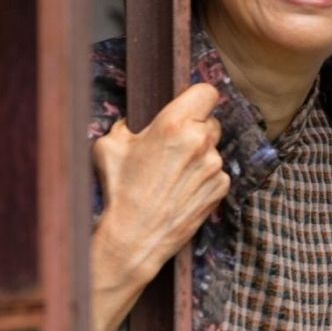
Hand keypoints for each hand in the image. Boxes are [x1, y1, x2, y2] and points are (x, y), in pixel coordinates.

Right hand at [90, 83, 229, 330]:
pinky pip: (216, 172)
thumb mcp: (110, 147)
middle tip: (173, 146)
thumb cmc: (119, 191)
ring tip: (172, 175)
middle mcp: (201, 141)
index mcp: (175, 124)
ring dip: (198, 156)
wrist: (133, 238)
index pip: (207, 92)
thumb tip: (133, 124)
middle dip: (195, 129)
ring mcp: (214, 166)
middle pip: (210, 121)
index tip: (187, 107)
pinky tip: (181, 190)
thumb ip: (128, 126)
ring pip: (213, 148)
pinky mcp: (221, 188)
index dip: (196, 98)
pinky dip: (203, 177)